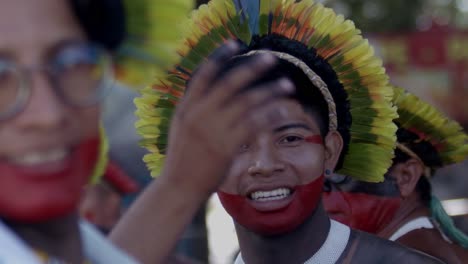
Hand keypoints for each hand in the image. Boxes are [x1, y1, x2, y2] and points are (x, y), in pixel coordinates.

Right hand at [161, 41, 293, 195]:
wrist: (179, 185)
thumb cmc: (182, 156)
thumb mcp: (181, 126)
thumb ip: (194, 107)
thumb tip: (211, 90)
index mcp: (187, 106)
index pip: (203, 75)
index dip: (219, 56)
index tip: (235, 43)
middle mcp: (200, 114)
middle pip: (230, 84)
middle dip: (252, 69)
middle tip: (270, 58)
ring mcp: (214, 130)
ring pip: (247, 103)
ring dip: (270, 92)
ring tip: (287, 85)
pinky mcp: (227, 146)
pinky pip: (254, 125)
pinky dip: (270, 115)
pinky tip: (283, 109)